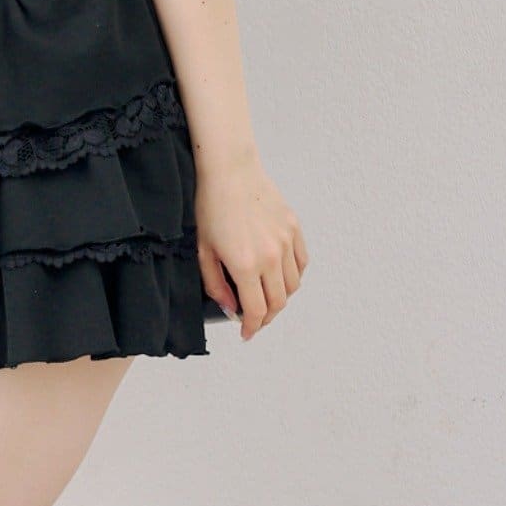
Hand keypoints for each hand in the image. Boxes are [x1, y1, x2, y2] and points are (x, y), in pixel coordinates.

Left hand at [196, 156, 307, 339]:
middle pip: (278, 303)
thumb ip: (216, 285)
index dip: (252, 328)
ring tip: (266, 298)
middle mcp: (270, 256)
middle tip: (255, 320)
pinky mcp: (294, 229)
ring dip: (281, 298)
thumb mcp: (204, 251)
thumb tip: (231, 309)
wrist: (231, 172)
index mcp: (245, 265)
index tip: (246, 333)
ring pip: (293, 285)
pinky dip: (294, 276)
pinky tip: (280, 277)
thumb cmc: (212, 208)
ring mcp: (286, 242)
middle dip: (266, 318)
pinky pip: (301, 263)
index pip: (257, 311)